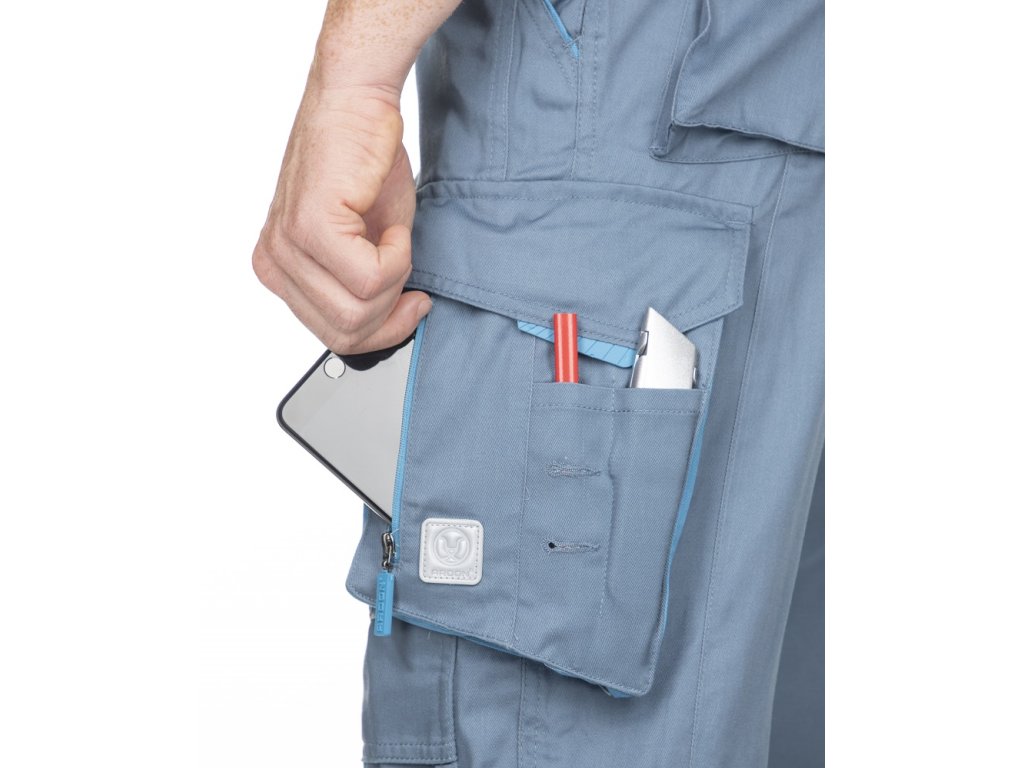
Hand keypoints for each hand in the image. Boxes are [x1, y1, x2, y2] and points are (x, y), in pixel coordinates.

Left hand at [252, 83, 430, 353]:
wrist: (359, 102)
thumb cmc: (365, 162)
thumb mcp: (368, 243)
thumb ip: (365, 290)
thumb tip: (389, 326)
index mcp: (282, 270)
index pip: (332, 336)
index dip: (383, 333)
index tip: (412, 307)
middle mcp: (275, 262)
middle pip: (345, 333)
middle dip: (393, 315)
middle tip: (413, 284)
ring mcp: (288, 246)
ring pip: (357, 311)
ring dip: (397, 279)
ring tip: (397, 238)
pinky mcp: (311, 226)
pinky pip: (370, 278)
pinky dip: (398, 256)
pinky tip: (394, 225)